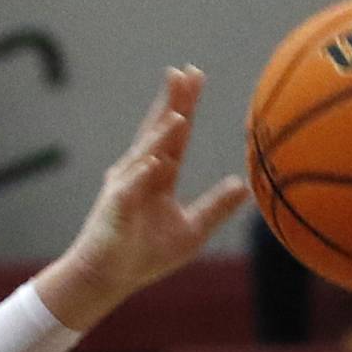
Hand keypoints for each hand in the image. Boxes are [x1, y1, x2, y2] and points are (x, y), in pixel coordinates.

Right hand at [36, 66, 248, 330]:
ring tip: (178, 114)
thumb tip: (244, 186)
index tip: (196, 76)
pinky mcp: (115, 209)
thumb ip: (215, 207)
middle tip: (183, 72)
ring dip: (160, 136)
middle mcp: (139, 174)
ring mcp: (125, 188)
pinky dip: (142, 175)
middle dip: (171, 103)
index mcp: (159, 177)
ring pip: (145, 155)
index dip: (186, 106)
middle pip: (158, 132)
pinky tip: (156, 162)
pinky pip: (130, 189)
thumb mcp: (190, 232)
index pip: (176, 136)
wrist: (107, 279)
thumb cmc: (143, 257)